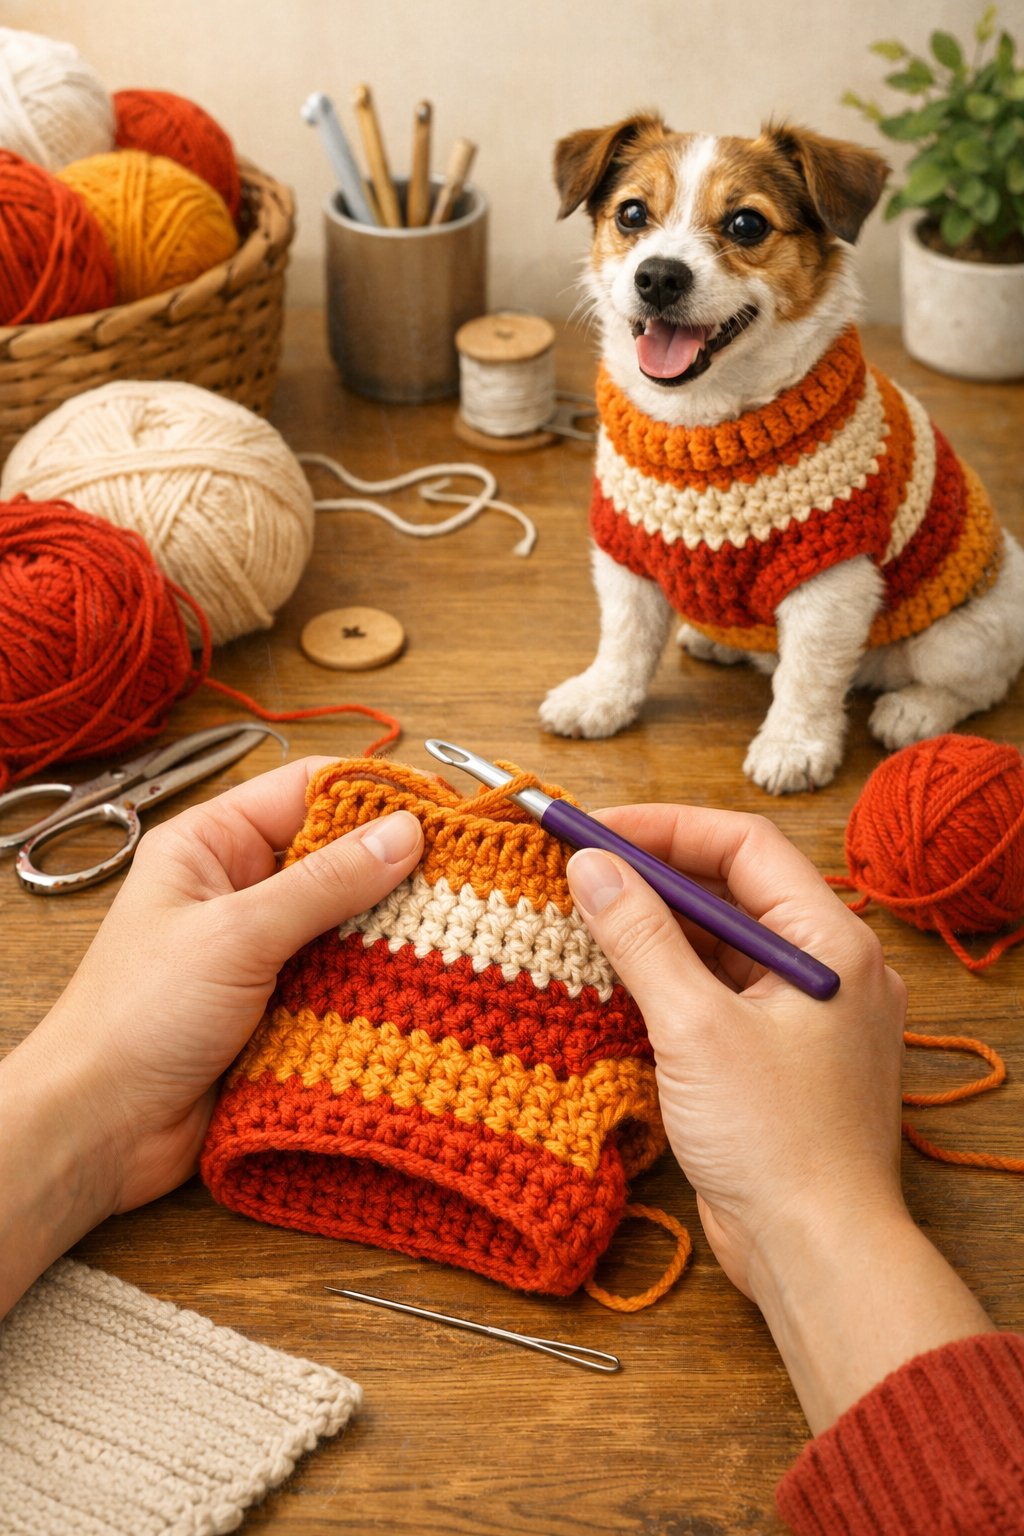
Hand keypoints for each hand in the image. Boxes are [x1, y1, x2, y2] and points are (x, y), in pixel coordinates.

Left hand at [0, 757, 422, 1314]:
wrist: (101, 1128)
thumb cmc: (139, 1017)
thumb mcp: (236, 934)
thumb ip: (325, 883)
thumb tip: (406, 832)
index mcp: (214, 844)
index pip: (310, 790)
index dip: (379, 794)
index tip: (448, 809)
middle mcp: (243, 888)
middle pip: (339, 855)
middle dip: (400, 866)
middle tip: (473, 874)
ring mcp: (266, 950)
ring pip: (351, 920)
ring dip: (397, 929)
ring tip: (465, 929)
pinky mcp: (285, 1006)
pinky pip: (347, 978)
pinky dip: (382, 980)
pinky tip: (430, 984)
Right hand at [566, 804, 992, 1430]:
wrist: (816, 1254)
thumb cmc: (778, 1142)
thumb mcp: (695, 1026)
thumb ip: (640, 938)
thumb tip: (591, 866)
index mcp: (830, 941)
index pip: (744, 845)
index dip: (665, 828)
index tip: (594, 830)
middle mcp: (825, 966)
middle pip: (730, 890)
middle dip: (652, 875)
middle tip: (576, 866)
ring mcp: (801, 1013)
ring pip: (719, 943)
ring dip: (653, 929)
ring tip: (579, 916)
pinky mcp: (774, 1056)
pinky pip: (717, 991)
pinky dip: (666, 979)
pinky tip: (610, 978)